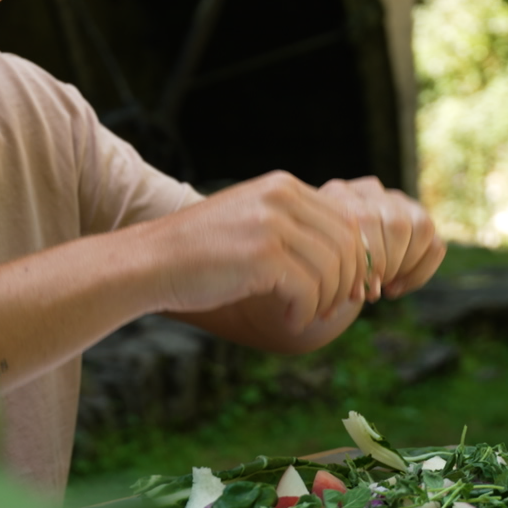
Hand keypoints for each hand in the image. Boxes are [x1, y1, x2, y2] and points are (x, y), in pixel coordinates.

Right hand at [147, 171, 363, 331]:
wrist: (151, 262)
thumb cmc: (201, 251)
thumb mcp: (252, 221)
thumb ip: (293, 226)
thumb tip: (349, 257)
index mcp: (282, 186)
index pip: (345, 219)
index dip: (355, 258)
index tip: (346, 287)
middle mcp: (280, 197)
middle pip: (346, 243)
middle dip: (347, 281)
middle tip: (334, 307)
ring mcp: (271, 224)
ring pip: (331, 269)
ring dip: (326, 300)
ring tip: (307, 315)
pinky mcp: (262, 256)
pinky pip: (308, 290)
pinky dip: (306, 313)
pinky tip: (292, 321)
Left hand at [315, 177, 446, 302]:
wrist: (323, 261)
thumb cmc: (316, 264)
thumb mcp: (316, 265)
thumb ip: (336, 273)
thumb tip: (365, 293)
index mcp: (339, 193)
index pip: (366, 220)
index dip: (368, 260)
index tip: (359, 291)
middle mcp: (370, 191)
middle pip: (397, 224)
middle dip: (389, 265)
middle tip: (373, 290)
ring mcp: (397, 201)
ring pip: (422, 227)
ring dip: (406, 266)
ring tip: (385, 287)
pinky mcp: (418, 220)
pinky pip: (436, 245)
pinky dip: (420, 273)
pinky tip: (397, 288)